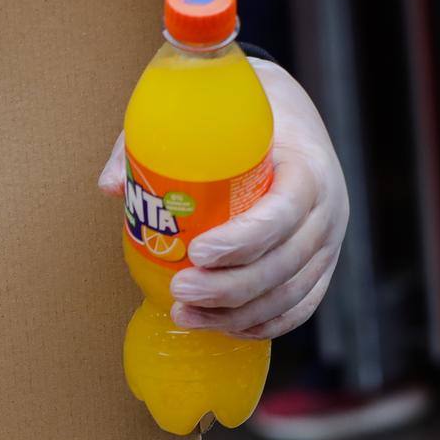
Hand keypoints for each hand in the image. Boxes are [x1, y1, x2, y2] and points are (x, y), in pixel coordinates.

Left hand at [98, 60, 348, 338]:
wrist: (287, 117)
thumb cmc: (242, 116)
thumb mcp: (203, 112)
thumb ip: (154, 141)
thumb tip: (112, 187)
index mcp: (308, 166)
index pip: (284, 213)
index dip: (242, 241)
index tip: (198, 252)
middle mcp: (327, 208)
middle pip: (283, 263)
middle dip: (229, 288)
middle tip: (180, 290)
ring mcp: (327, 243)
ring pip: (289, 294)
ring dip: (236, 314)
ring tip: (185, 314)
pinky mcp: (319, 266)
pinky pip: (299, 307)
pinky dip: (262, 324)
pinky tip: (223, 327)